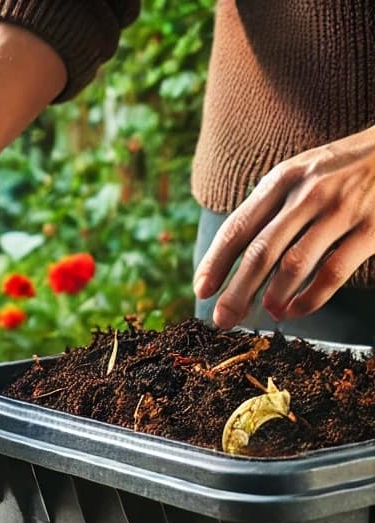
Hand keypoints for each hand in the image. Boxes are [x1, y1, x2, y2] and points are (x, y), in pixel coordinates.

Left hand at [194, 127, 374, 327]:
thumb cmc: (344, 169)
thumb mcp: (302, 173)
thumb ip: (270, 209)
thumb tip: (233, 259)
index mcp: (282, 180)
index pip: (238, 227)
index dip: (215, 262)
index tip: (201, 290)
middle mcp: (308, 193)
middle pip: (260, 252)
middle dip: (236, 291)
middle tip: (222, 318)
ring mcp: (341, 210)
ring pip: (293, 264)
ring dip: (273, 296)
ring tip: (266, 313)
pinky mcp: (372, 228)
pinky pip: (332, 272)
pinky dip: (310, 298)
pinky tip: (295, 311)